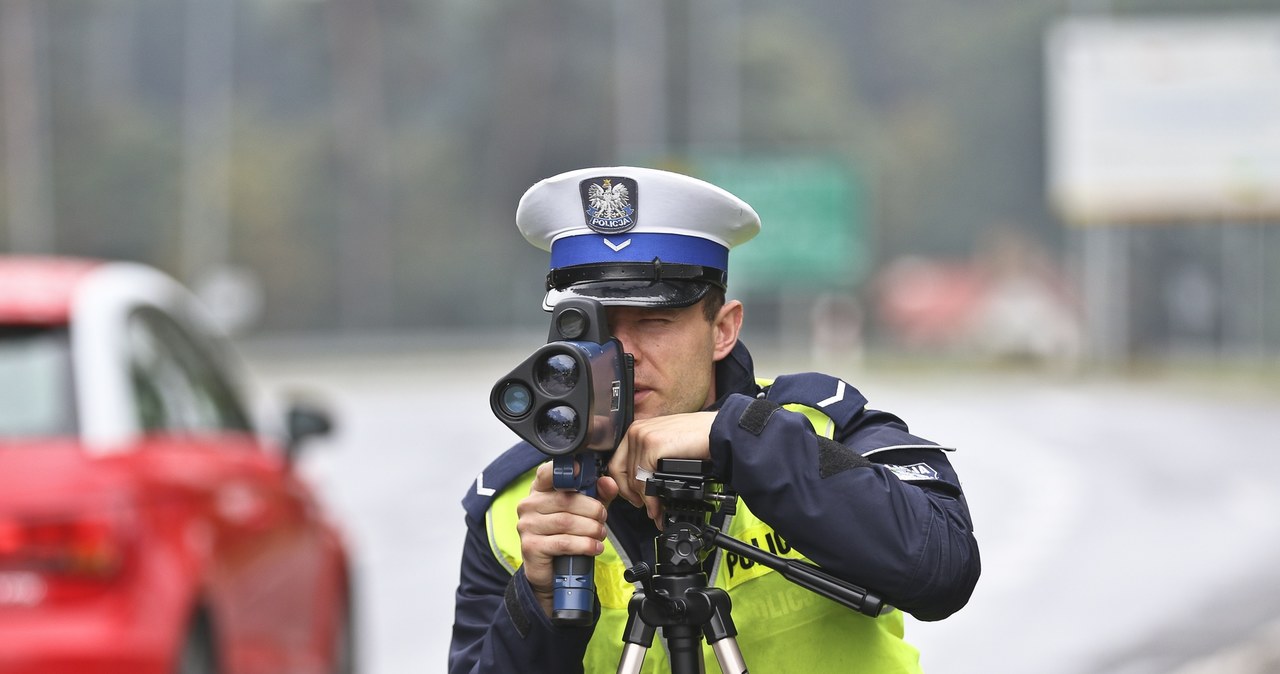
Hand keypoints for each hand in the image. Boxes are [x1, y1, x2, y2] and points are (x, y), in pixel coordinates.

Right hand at [516, 459, 618, 616]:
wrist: (552, 572)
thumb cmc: (567, 535)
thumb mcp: (585, 511)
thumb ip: (598, 495)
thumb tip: (608, 482)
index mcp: (539, 490)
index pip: (547, 473)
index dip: (564, 470)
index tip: (581, 470)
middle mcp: (529, 505)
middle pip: (565, 499)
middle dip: (591, 509)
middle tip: (602, 519)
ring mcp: (527, 526)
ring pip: (566, 522)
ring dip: (590, 529)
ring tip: (600, 534)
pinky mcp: (531, 546)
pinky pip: (563, 542)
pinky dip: (584, 545)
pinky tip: (594, 547)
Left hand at [608, 411, 716, 525]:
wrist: (720, 432)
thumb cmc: (700, 439)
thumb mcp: (667, 447)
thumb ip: (651, 461)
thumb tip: (642, 486)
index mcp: (638, 430)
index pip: (618, 462)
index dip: (624, 485)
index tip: (635, 498)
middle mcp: (637, 431)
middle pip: (618, 472)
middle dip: (630, 495)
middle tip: (646, 507)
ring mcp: (643, 436)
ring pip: (632, 478)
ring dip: (644, 500)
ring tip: (656, 511)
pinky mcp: (652, 445)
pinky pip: (643, 479)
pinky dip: (650, 497)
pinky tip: (658, 504)